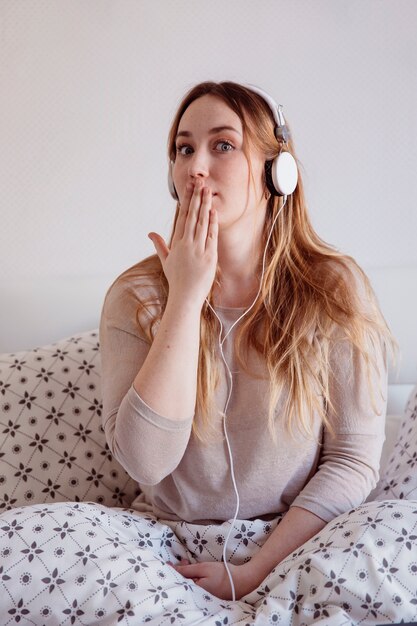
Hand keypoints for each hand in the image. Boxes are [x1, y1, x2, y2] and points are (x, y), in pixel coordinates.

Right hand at [148, 181, 217, 306]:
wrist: (185, 297)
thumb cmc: (176, 280)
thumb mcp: (165, 261)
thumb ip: (160, 245)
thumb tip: (150, 233)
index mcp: (177, 243)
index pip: (182, 217)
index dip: (187, 202)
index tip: (189, 189)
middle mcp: (187, 244)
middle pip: (192, 216)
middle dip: (196, 198)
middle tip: (200, 183)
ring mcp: (198, 250)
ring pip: (202, 223)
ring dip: (205, 206)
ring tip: (208, 191)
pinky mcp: (210, 257)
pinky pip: (211, 236)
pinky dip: (212, 223)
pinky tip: (213, 211)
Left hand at [167, 559, 258, 600]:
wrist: (242, 581)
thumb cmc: (223, 574)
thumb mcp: (203, 568)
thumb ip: (188, 570)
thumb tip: (173, 569)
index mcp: (194, 591)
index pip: (179, 580)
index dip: (173, 571)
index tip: (166, 563)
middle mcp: (197, 596)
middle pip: (184, 582)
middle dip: (181, 571)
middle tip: (183, 560)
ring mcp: (204, 596)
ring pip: (191, 583)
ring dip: (188, 573)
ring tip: (187, 563)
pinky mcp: (209, 595)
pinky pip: (197, 586)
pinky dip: (195, 578)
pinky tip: (195, 571)